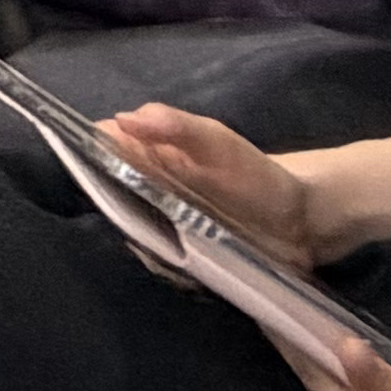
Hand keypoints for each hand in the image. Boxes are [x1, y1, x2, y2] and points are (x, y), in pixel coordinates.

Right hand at [95, 105, 328, 269]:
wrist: (302, 222)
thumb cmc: (257, 174)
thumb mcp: (218, 142)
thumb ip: (175, 125)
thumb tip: (120, 120)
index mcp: (150, 153)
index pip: (98, 147)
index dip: (87, 158)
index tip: (99, 175)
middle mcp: (147, 188)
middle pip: (107, 198)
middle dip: (120, 214)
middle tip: (153, 223)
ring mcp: (163, 224)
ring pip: (131, 234)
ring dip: (147, 246)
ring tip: (179, 252)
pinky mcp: (182, 257)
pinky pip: (158, 263)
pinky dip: (168, 269)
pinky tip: (190, 270)